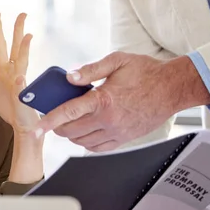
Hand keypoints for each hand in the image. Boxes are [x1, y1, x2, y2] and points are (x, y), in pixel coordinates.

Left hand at [0, 13, 39, 135]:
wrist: (21, 125)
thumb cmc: (10, 108)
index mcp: (5, 70)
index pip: (1, 46)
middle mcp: (14, 72)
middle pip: (16, 47)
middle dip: (17, 30)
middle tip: (22, 13)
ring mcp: (20, 82)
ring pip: (23, 61)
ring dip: (25, 48)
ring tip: (28, 34)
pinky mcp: (23, 95)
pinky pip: (21, 87)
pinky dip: (21, 81)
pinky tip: (21, 76)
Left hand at [35, 52, 209, 151]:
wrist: (173, 88)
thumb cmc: (146, 72)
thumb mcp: (117, 61)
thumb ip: (90, 69)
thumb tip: (69, 77)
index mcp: (103, 100)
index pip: (68, 113)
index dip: (48, 121)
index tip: (36, 128)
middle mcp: (108, 120)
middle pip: (71, 131)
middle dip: (57, 126)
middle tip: (55, 116)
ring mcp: (116, 132)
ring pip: (82, 142)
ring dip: (71, 134)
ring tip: (70, 121)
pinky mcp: (124, 139)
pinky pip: (97, 148)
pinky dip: (86, 143)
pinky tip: (85, 131)